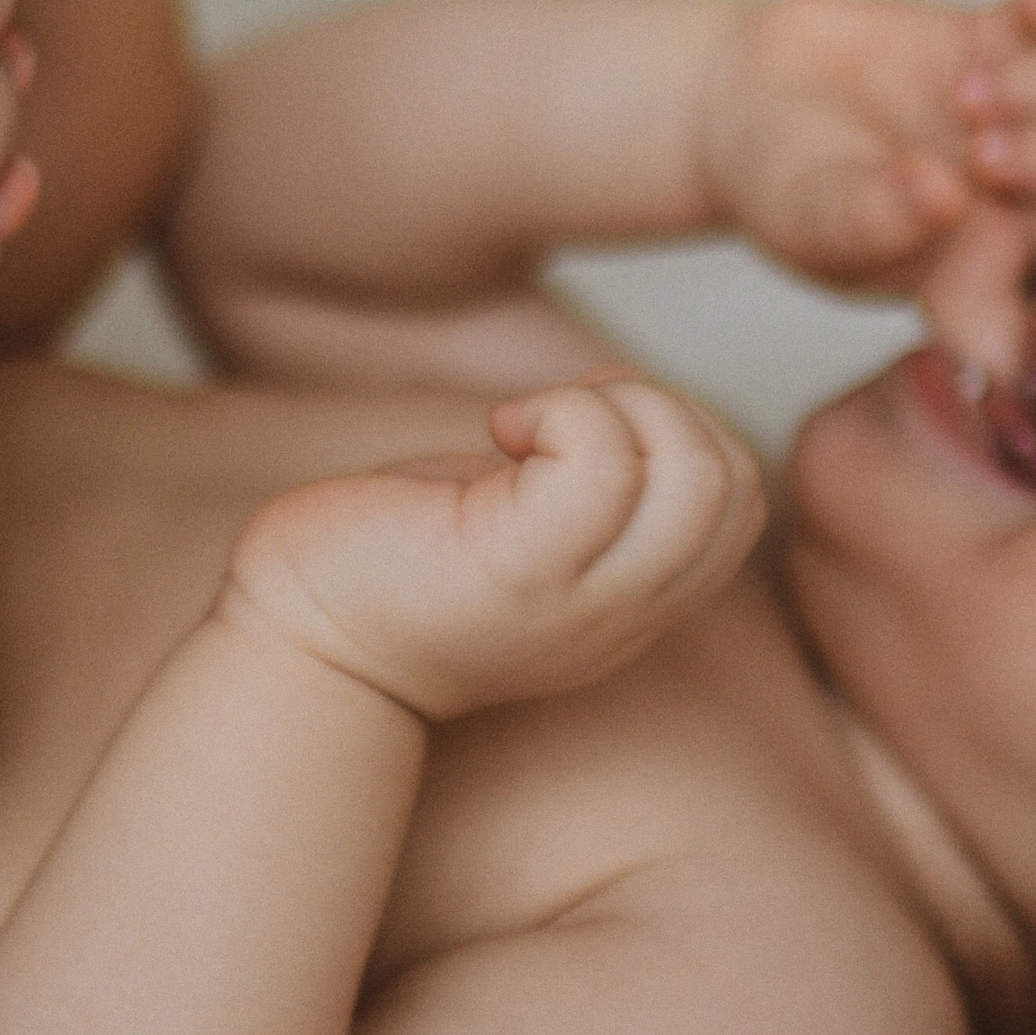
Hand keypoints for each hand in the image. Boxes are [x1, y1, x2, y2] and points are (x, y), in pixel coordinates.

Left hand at [222, 377, 762, 725]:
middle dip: (660, 406)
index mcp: (632, 598)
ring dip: (620, 407)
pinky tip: (499, 429)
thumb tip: (629, 393)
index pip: (736, 501)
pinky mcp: (516, 573)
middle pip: (733, 486)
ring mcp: (578, 600)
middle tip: (552, 417)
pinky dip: (566, 412)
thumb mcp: (523, 523)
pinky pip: (604, 468)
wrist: (300, 642)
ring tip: (529, 424)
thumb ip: (593, 483)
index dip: (676, 428)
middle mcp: (624, 613)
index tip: (574, 424)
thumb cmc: (393, 559)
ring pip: (696, 477)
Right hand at [694, 0, 1035, 377]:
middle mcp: (1023, 201)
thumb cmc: (785, 186)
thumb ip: (874, 220)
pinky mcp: (1005, 36)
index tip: (985, 233)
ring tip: (968, 87)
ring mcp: (1023, 116)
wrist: (748, 98)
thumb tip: (944, 199)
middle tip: (982, 147)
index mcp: (988, 269)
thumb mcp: (811, 217)